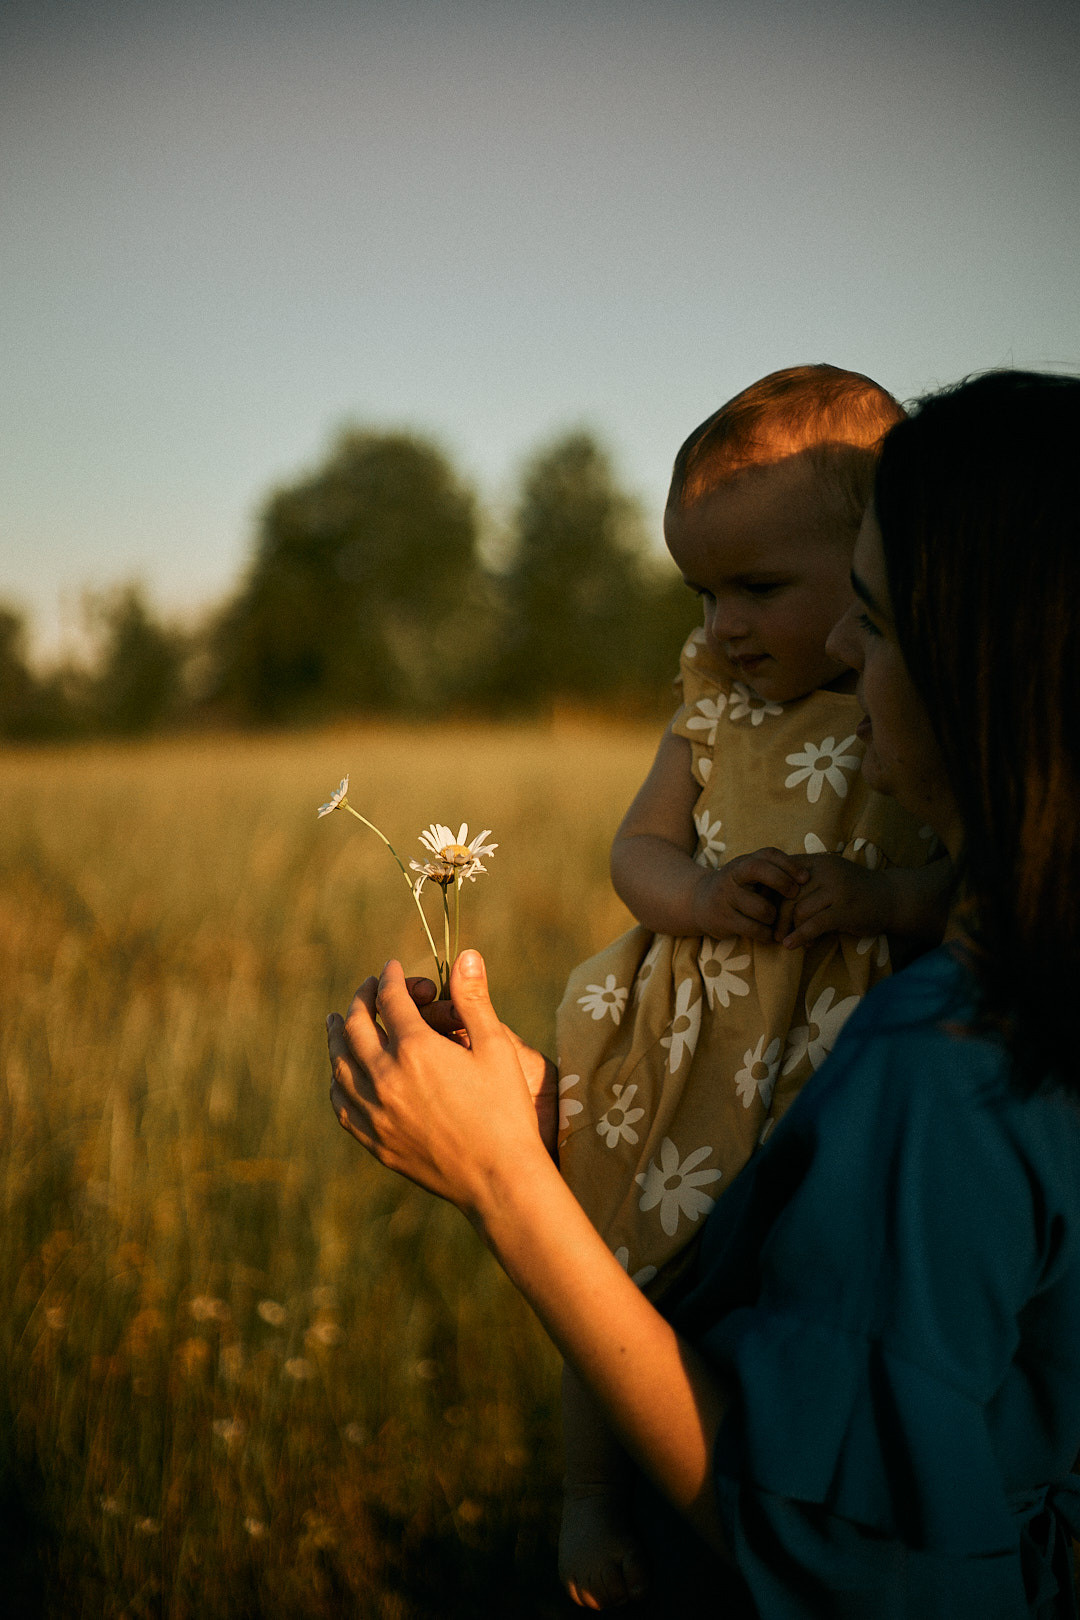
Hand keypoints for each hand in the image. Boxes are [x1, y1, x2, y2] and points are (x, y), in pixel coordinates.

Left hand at [327, 952, 553, 1215]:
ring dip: (336, 1036)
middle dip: (361, 1000)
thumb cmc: (505, 1110)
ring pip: (339, 1064)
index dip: (390, 978)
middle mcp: (386, 1077)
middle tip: (367, 989)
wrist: (497, 1179)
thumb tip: (467, 954)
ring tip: (336, 1022)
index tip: (391, 969)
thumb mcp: (496, 1048)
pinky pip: (341, 1104)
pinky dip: (336, 1080)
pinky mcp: (374, 1141)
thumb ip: (474, 1000)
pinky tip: (341, 1074)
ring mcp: (375, 1112)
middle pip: (356, 1026)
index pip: (389, 1000)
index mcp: (416, 1049)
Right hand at [691, 847, 808, 943]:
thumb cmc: (738, 887)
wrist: (699, 902)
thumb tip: (807, 877)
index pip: (768, 854)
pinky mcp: (723, 920)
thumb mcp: (749, 873)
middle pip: (760, 871)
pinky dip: (766, 934)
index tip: (805, 878)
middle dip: (782, 883)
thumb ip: (773, 871)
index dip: (789, 864)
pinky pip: (755, 930)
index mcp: (743, 862)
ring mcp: (725, 898)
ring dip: (774, 917)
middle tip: (794, 895)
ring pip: (762, 909)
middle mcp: (732, 876)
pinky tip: (767, 933)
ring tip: (774, 919)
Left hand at [773, 854, 890, 948]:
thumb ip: (803, 884)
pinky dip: (800, 936)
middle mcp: (825, 871)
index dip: (768, 893)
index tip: (762, 910)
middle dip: (776, 916)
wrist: (892, 897)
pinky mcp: (846, 909)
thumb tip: (769, 902)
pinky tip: (792, 946)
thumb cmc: (854, 890)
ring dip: (789, 929)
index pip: (781, 873)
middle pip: (787, 894)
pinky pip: (815, 924)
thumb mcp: (828, 878)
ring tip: (786, 941)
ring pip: (799, 910)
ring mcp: (837, 889)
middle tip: (772, 933)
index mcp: (817, 862)